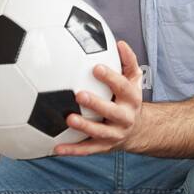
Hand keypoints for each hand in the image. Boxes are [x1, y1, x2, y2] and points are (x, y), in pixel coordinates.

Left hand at [53, 41, 145, 156]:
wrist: (138, 130)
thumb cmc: (129, 99)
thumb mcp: (134, 80)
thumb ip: (128, 61)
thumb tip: (119, 43)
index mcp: (132, 99)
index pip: (123, 87)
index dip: (111, 78)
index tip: (96, 67)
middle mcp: (125, 118)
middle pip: (113, 112)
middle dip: (97, 104)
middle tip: (79, 94)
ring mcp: (115, 134)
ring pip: (100, 133)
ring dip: (84, 127)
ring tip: (69, 119)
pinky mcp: (104, 147)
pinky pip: (87, 150)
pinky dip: (72, 150)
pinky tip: (55, 149)